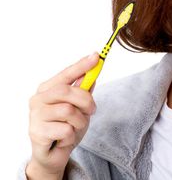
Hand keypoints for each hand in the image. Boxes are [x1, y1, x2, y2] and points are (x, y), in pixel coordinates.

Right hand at [26, 53, 98, 178]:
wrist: (54, 154)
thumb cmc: (65, 126)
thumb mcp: (79, 107)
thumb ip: (83, 90)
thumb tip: (92, 73)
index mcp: (47, 89)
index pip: (66, 73)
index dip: (82, 65)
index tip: (96, 56)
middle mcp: (38, 99)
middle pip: (67, 91)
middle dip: (86, 101)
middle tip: (92, 110)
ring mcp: (35, 115)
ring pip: (68, 111)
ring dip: (79, 122)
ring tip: (74, 128)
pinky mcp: (36, 132)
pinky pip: (65, 130)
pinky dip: (71, 136)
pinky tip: (64, 139)